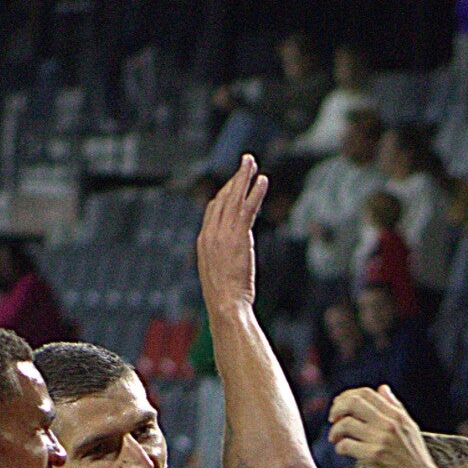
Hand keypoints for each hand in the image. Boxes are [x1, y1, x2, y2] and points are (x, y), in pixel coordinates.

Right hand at [196, 155, 268, 313]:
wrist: (225, 305)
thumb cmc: (224, 298)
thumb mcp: (218, 275)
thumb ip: (222, 260)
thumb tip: (228, 262)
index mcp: (204, 241)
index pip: (213, 209)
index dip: (225, 193)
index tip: (236, 184)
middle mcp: (211, 233)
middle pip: (223, 197)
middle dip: (235, 178)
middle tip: (245, 162)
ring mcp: (223, 233)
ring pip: (234, 198)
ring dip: (244, 177)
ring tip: (252, 162)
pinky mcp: (238, 236)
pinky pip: (247, 208)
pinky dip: (255, 192)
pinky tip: (263, 181)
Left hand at [327, 381, 439, 467]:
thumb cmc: (414, 459)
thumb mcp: (409, 428)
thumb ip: (395, 407)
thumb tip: (382, 388)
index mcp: (396, 415)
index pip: (366, 393)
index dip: (347, 396)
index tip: (339, 406)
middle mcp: (389, 424)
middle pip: (353, 403)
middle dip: (337, 408)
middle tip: (332, 419)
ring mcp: (381, 440)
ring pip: (346, 424)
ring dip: (335, 431)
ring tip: (335, 439)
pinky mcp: (374, 457)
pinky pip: (347, 445)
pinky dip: (340, 447)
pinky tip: (342, 450)